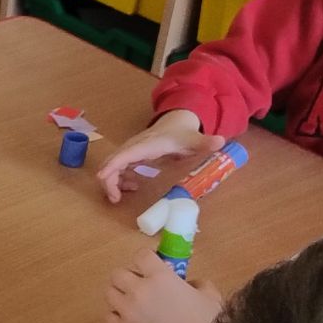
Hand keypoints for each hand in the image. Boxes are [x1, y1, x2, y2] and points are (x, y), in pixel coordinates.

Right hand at [96, 111, 222, 204]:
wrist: (176, 123)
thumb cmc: (183, 133)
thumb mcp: (194, 139)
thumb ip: (205, 142)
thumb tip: (220, 141)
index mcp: (146, 145)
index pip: (124, 155)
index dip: (112, 166)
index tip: (102, 179)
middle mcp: (134, 147)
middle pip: (112, 162)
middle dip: (108, 181)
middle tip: (116, 199)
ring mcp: (130, 151)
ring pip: (112, 166)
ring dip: (113, 182)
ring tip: (123, 196)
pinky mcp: (131, 156)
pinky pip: (118, 168)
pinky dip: (119, 180)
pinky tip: (131, 187)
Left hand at [106, 253, 223, 322]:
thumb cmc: (208, 322)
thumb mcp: (208, 294)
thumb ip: (196, 283)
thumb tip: (188, 285)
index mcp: (160, 276)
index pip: (141, 255)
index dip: (147, 259)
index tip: (152, 266)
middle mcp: (139, 290)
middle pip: (118, 273)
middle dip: (129, 277)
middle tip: (141, 285)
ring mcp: (128, 310)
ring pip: (110, 292)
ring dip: (120, 295)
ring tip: (133, 303)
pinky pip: (109, 316)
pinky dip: (117, 315)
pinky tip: (130, 320)